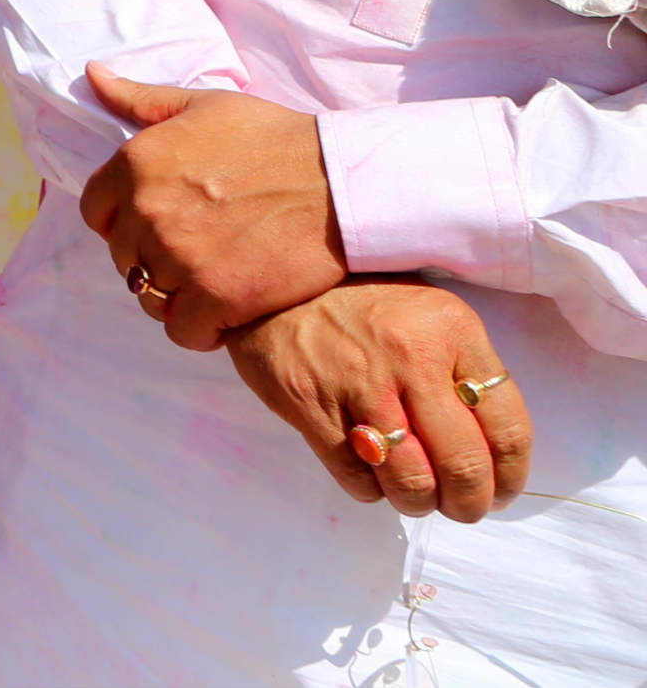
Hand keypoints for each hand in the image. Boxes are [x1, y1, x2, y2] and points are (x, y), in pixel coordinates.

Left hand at [81, 61, 344, 346]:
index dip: (125, 223)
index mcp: (136, 164)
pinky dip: (201, 329)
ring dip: (176, 296)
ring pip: (149, 296)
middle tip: (196, 256)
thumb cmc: (278, 140)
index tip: (159, 227)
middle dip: (152, 260)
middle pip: (124, 258)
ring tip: (211, 285)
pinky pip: (183, 330)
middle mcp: (147, 210)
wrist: (344, 182)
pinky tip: (226, 314)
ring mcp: (179, 256)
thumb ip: (142, 99)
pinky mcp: (215, 296)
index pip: (96, 212)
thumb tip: (93, 75)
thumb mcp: (205, 105)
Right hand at [223, 277, 531, 522]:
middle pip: (462, 463)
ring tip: (416, 497)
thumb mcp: (432, 316)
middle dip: (469, 503)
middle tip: (462, 508)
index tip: (500, 492)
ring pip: (410, 479)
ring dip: (418, 502)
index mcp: (452, 331)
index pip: (507, 426)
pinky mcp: (308, 402)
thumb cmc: (368, 303)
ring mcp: (356, 381)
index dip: (511, 475)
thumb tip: (490, 450)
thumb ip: (464, 371)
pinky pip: (355, 476)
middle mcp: (410, 356)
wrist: (278, 279)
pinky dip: (369, 490)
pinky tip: (371, 475)